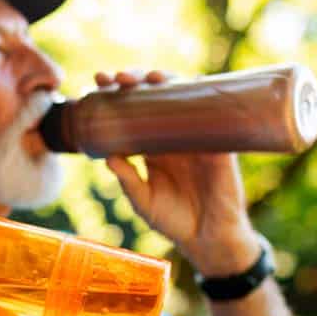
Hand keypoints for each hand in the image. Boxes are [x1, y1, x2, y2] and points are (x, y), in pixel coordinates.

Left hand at [96, 70, 260, 275]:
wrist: (208, 238)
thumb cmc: (173, 220)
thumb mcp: (143, 200)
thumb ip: (127, 179)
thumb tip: (107, 157)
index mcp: (151, 147)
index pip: (131, 113)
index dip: (115, 95)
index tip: (97, 84)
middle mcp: (172, 135)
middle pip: (153, 97)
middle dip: (134, 81)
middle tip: (116, 78)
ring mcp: (195, 135)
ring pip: (180, 96)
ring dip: (164, 81)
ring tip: (147, 78)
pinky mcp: (218, 142)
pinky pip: (212, 111)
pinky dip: (200, 94)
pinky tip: (187, 84)